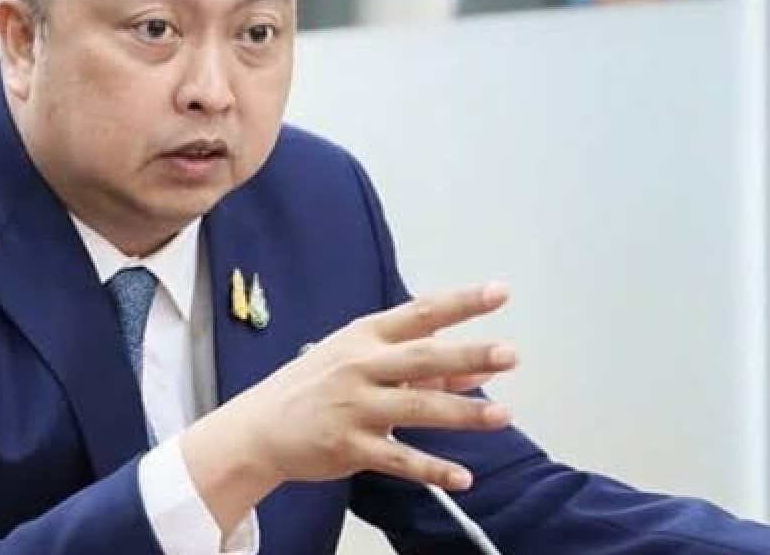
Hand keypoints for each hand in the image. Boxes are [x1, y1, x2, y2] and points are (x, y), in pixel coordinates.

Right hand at [182, 284, 515, 535]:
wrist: (260, 426)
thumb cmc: (315, 386)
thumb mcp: (361, 361)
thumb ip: (421, 366)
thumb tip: (477, 367)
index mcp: (364, 337)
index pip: (420, 313)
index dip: (461, 303)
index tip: (499, 292)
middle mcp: (361, 366)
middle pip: (422, 357)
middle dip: (468, 354)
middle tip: (509, 354)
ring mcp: (354, 407)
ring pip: (417, 407)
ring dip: (462, 412)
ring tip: (502, 416)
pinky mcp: (349, 446)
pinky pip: (399, 459)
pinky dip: (432, 469)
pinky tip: (462, 477)